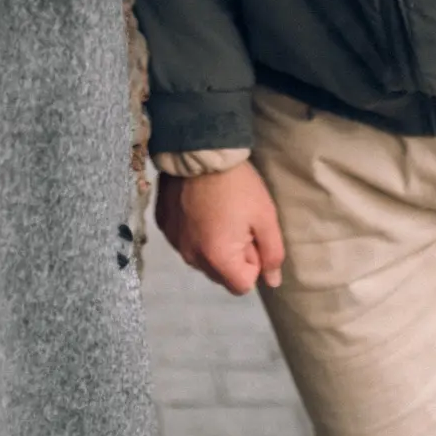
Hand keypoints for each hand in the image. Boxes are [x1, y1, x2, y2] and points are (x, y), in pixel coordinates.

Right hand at [155, 161, 284, 295]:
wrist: (199, 149)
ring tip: (218, 212)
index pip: (242, 285)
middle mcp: (191, 257)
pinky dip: (194, 232)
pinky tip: (199, 208)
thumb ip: (272, 253)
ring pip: (201, 259)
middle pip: (220, 275)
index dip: (253, 262)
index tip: (251, 235)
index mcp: (217, 258)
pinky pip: (184, 242)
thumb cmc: (237, 184)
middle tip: (236, 221)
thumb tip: (272, 281)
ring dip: (213, 246)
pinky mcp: (163, 225)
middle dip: (232, 257)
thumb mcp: (265, 216)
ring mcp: (174, 242)